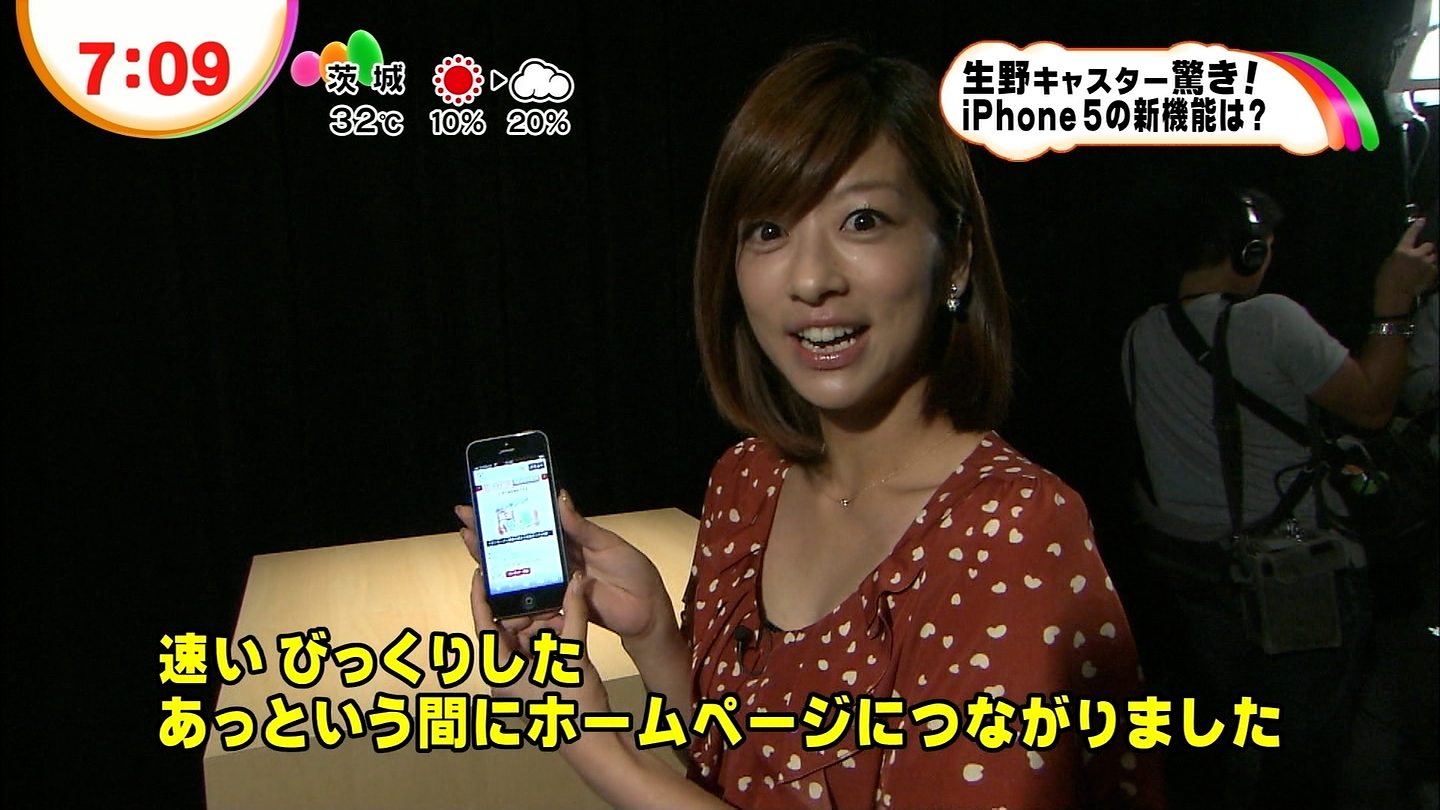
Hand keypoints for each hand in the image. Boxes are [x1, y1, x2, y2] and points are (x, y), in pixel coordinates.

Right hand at [455, 495, 671, 644]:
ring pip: (519, 568)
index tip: (483, 500)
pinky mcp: (558, 603)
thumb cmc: (633, 572)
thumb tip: (558, 495)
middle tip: (464, 520)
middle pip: (518, 544)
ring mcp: (556, 582)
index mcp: (570, 540)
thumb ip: (580, 526)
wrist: (647, 611)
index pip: (534, 522)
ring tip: (470, 543)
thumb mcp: (607, 543)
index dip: (509, 512)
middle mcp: (558, 559)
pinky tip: (490, 580)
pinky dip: (511, 590)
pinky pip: (531, 595)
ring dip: (493, 558)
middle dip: (490, 533)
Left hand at [467, 567, 609, 714]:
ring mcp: (521, 678)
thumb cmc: (574, 706)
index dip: (480, 597)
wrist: (593, 741)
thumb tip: (576, 581)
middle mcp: (505, 674)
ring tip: (563, 606)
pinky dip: (551, 635)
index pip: (484, 625)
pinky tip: (567, 621)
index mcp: (501, 671)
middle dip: (529, 609)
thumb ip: (574, 614)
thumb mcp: (574, 654)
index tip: (480, 573)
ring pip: (526, 636)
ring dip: (544, 621)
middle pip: (508, 629)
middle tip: (545, 587)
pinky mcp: (536, 679)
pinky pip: (537, 648)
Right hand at [1376, 218, 1438, 308]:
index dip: (1417, 226)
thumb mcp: (1388, 263)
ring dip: (1429, 260)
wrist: (1394, 296)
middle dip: (1426, 249)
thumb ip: (1400, 255)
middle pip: (1429, 245)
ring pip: (1433, 257)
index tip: (1422, 220)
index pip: (1411, 234)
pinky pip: (1435, 268)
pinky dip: (1431, 270)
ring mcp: (1426, 265)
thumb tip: (1407, 252)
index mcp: (1402, 251)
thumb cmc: (1385, 280)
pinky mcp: (1432, 274)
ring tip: (1422, 267)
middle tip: (1421, 256)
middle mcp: (1417, 255)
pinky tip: (1424, 275)